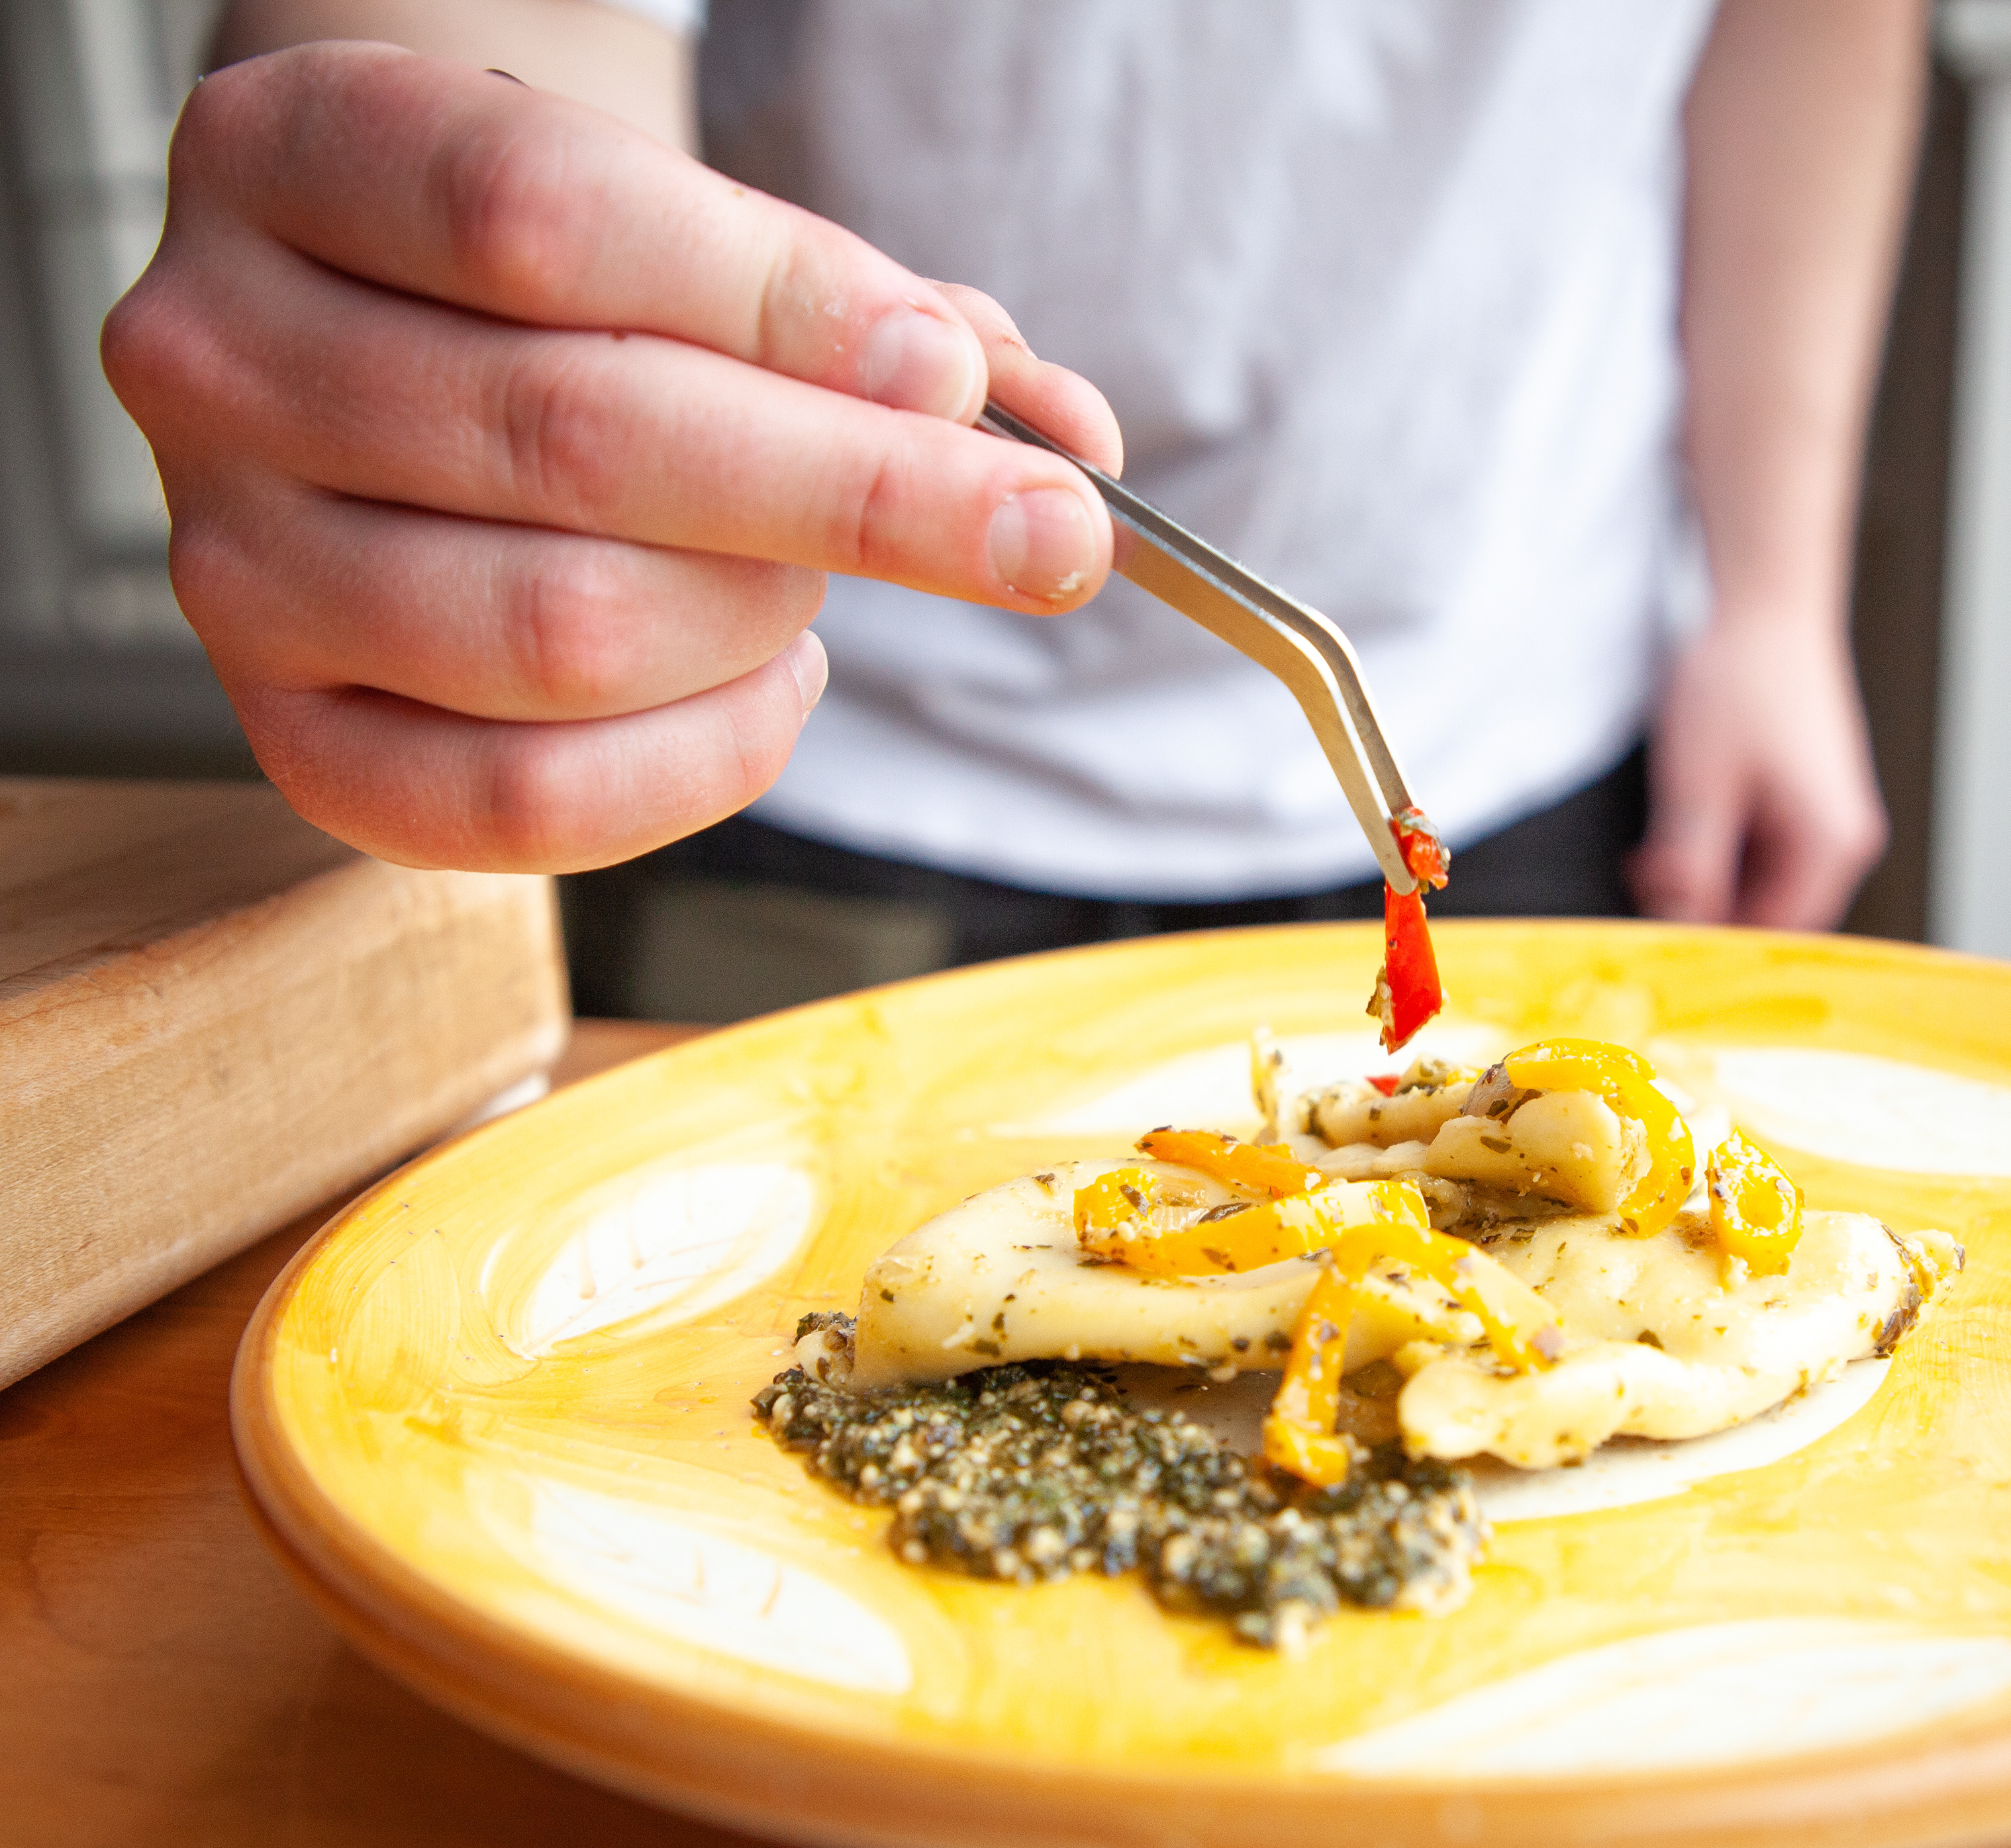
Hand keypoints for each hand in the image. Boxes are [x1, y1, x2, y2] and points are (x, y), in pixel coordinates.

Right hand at [103, 42, 1122, 872]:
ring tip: (817, 584)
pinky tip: (766, 681)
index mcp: (297, 154)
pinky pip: (526, 802)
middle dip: (856, 499)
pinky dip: (706, 757)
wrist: (389, 354)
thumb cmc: (567, 290)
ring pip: (563, 631)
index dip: (780, 307)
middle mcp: (221, 355)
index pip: (541, 221)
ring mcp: (236, 566)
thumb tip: (1061, 435)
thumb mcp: (696, 237)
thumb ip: (874, 317)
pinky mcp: (296, 740)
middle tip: (1038, 532)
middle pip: (574, 441)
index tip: (950, 380)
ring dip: (764, 617)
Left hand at [1630, 607, 1887, 928]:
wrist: (1765, 600)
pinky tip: (1674, 833)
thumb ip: (1691, 866)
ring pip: (1756, 882)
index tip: (1651, 935)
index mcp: (1831, 846)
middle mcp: (1842, 841)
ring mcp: (1825, 818)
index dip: (1705, 940)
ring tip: (1652, 853)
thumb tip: (1674, 926)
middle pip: (1765, 912)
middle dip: (1699, 906)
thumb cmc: (1740, 679)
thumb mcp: (1698, 785)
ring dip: (1702, 877)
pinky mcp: (1803, 798)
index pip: (1768, 933)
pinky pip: (1758, 849)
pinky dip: (1714, 848)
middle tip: (1643, 880)